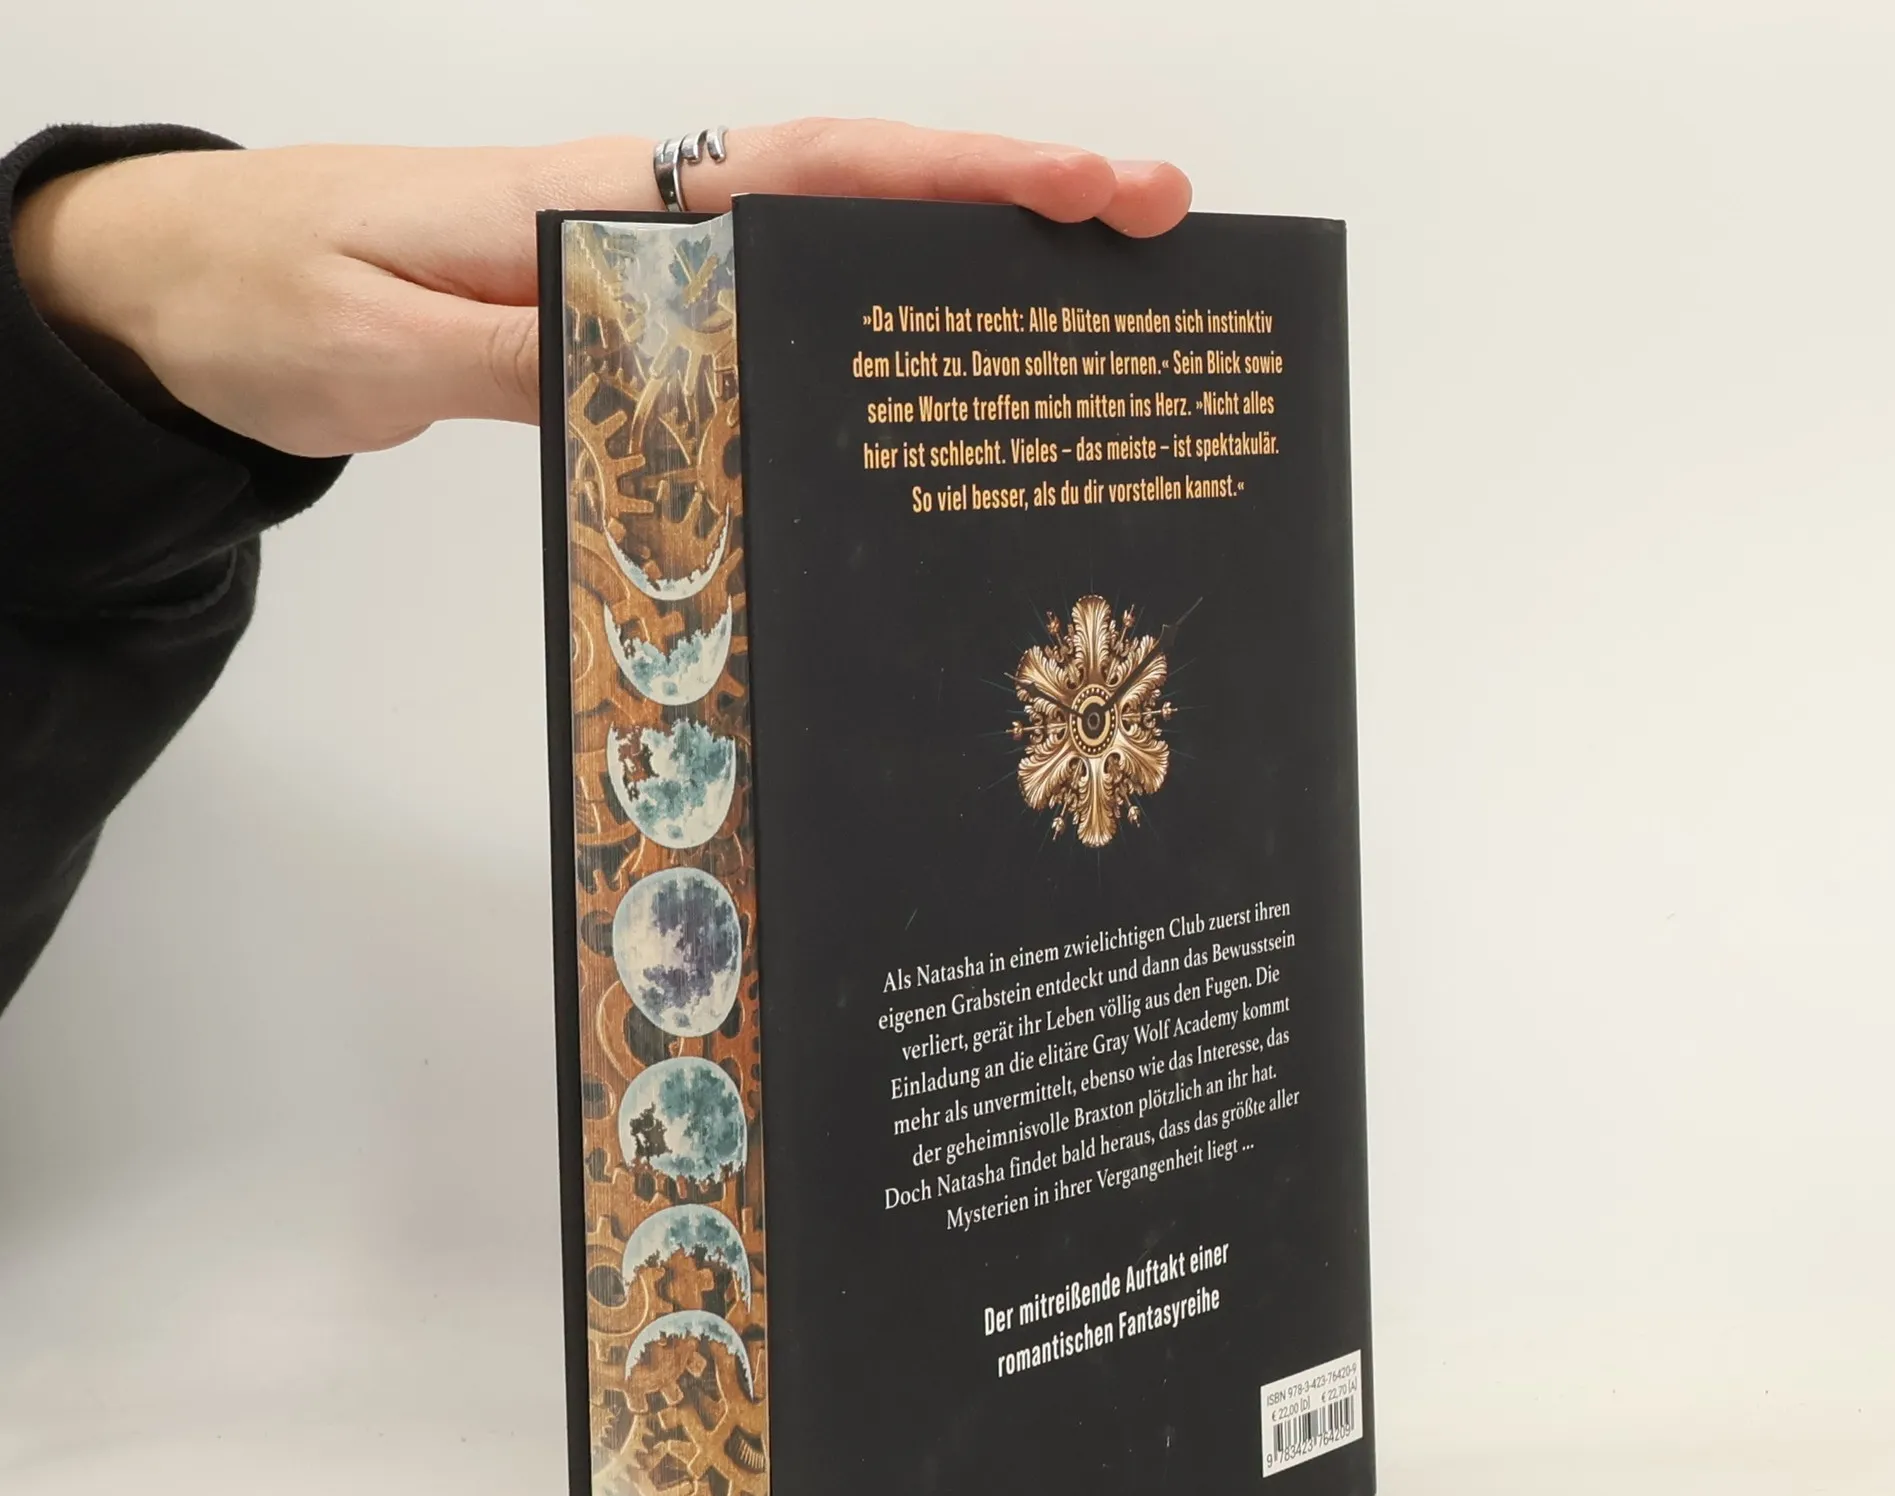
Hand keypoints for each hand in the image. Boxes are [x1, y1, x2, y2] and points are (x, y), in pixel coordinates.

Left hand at [12, 123, 1190, 457]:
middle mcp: (646, 215)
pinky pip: (771, 316)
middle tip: (1154, 234)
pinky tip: (917, 369)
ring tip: (1085, 308)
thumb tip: (679, 369)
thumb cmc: (271, 295)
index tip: (1090, 182)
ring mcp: (643, 264)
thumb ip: (529, 356)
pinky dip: (862, 325)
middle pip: (862, 196)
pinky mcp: (626, 316)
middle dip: (1011, 205)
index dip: (960, 173)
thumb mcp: (386, 339)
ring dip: (957, 269)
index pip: (817, 172)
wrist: (187, 287)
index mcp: (607, 198)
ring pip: (831, 254)